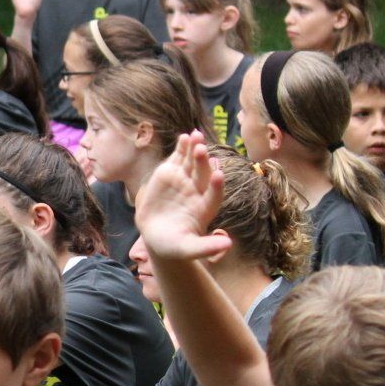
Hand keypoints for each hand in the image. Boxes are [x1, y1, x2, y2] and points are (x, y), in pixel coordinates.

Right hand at [135, 134, 231, 263]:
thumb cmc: (174, 246)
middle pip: (203, 175)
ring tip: (195, 136)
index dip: (216, 186)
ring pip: (193, 163)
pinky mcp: (171, 174)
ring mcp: (185, 181)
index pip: (214, 196)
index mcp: (204, 209)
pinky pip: (179, 159)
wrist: (156, 235)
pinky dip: (182, 149)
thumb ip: (206, 247)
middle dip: (203, 163)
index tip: (218, 176)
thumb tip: (228, 245)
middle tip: (202, 150)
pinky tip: (184, 137)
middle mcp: (198, 192)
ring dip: (195, 150)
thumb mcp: (188, 249)